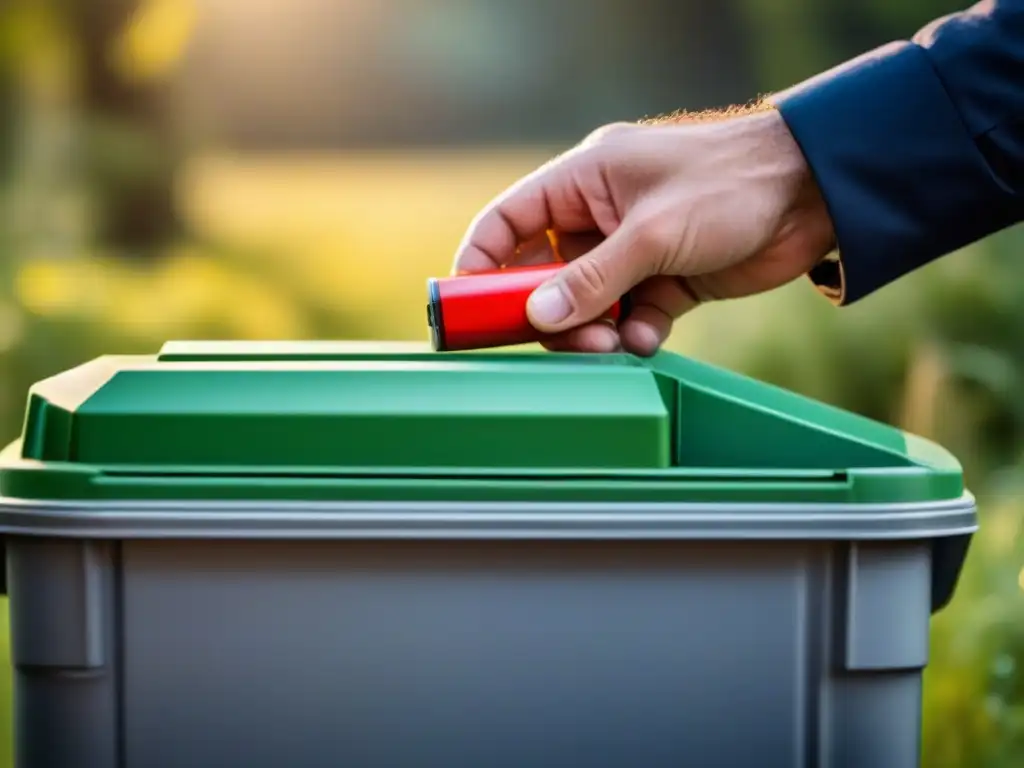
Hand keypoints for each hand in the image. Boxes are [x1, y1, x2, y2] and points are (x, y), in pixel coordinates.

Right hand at [451, 108, 836, 355]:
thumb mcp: (651, 233)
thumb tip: (536, 318)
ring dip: (592, 330)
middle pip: (542, 273)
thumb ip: (591, 280)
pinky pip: (629, 317)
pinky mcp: (665, 281)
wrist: (812, 195)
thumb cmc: (729, 186)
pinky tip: (649, 338)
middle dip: (547, 311)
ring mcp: (631, 251)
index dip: (481, 261)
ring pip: (586, 304)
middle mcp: (600, 217)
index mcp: (584, 183)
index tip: (468, 306)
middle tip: (565, 338)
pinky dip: (633, 334)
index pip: (508, 220)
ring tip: (613, 342)